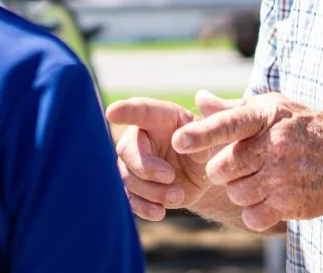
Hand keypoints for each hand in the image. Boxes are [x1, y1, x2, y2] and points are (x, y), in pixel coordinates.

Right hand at [105, 91, 237, 219]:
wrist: (202, 175)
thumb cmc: (204, 148)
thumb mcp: (209, 141)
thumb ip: (198, 139)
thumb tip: (180, 141)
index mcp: (159, 117)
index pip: (140, 110)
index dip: (125, 111)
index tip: (112, 112)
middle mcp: (140, 137)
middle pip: (127, 150)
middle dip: (146, 167)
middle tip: (170, 176)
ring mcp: (133, 162)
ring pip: (128, 178)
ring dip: (152, 191)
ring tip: (178, 195)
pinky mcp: (135, 187)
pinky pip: (130, 198)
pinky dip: (144, 207)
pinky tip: (159, 212)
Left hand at [172, 92, 322, 231]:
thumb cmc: (304, 130)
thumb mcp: (275, 109)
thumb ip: (234, 109)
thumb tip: (199, 99)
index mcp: (268, 116)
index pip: (229, 124)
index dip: (202, 133)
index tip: (178, 140)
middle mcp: (276, 144)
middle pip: (222, 166)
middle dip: (223, 169)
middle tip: (241, 165)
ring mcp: (284, 176)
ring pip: (235, 192)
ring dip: (240, 190)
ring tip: (261, 178)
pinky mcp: (290, 204)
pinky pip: (252, 216)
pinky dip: (254, 212)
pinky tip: (269, 199)